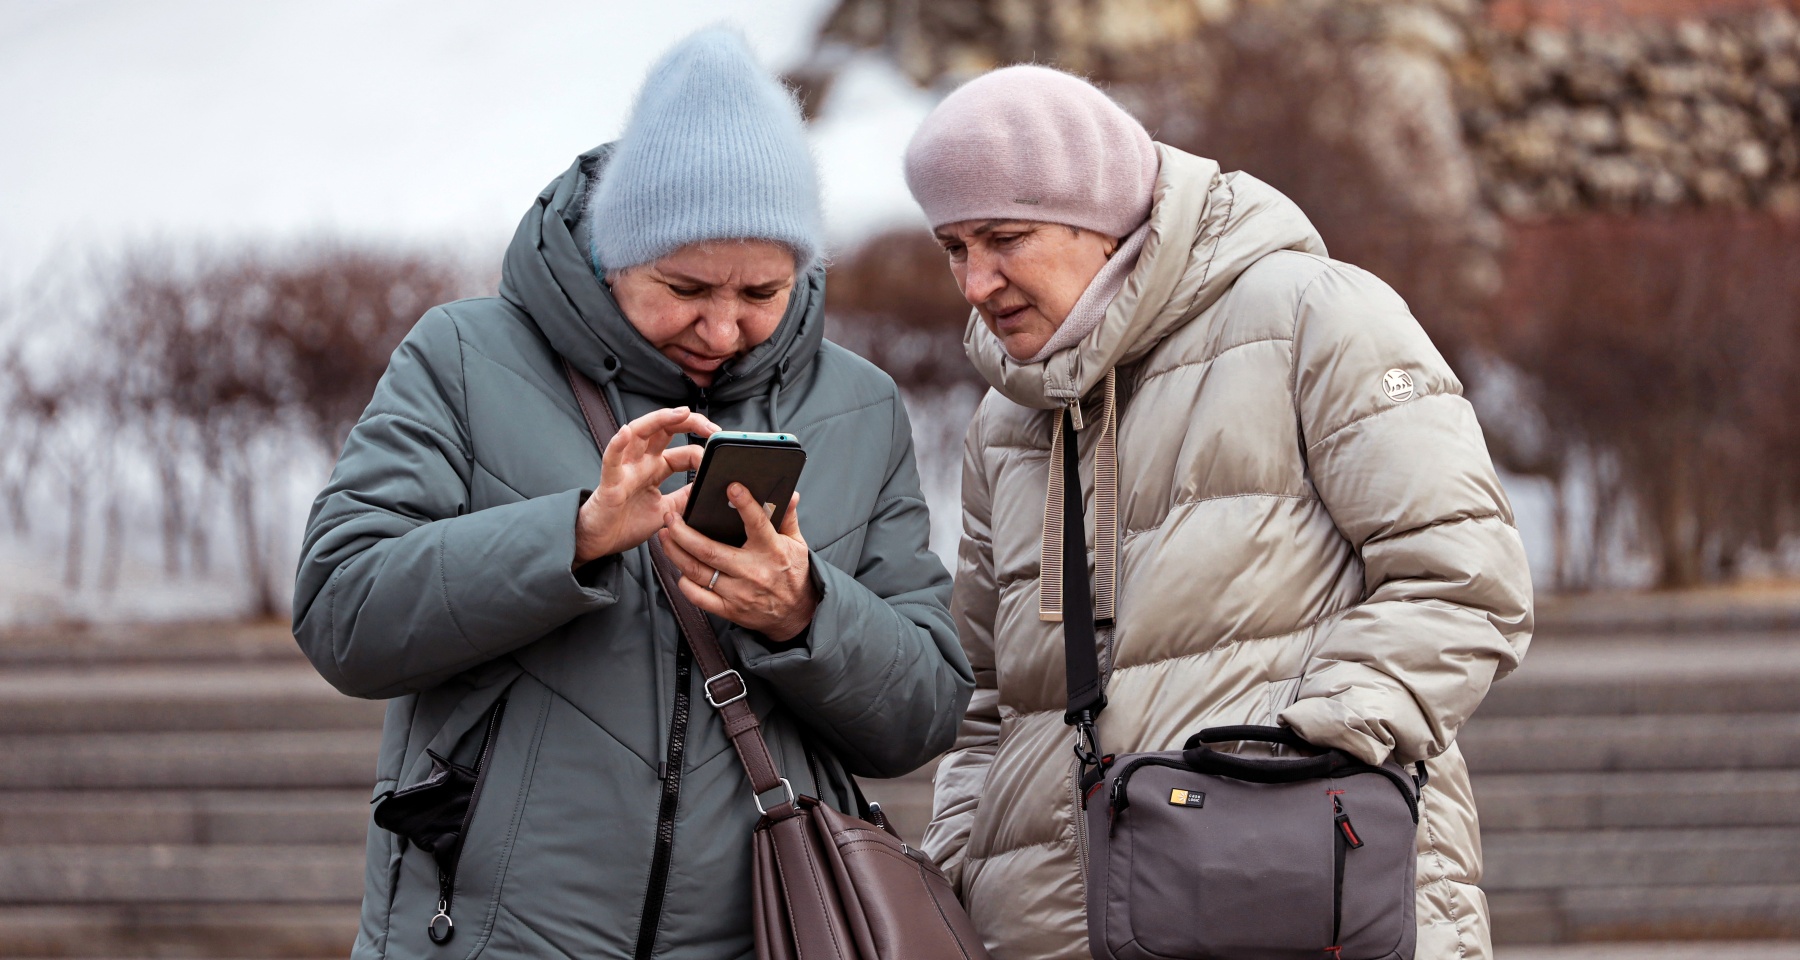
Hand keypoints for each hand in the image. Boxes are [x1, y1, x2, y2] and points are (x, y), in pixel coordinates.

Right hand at [574, 406, 718, 564]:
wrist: (600, 542)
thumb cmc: (627, 523)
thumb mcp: (667, 510)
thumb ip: (686, 498)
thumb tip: (710, 489)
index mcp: (656, 469)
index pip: (684, 452)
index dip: (703, 453)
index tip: (719, 461)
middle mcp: (641, 462)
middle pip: (665, 430)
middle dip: (689, 423)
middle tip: (713, 429)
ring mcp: (625, 468)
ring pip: (640, 433)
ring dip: (660, 420)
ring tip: (680, 413)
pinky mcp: (610, 482)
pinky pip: (612, 459)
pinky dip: (618, 444)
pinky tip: (626, 432)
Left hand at [659, 485, 817, 642]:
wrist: (798, 615)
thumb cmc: (795, 576)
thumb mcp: (797, 544)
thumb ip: (788, 518)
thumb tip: (790, 495)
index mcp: (772, 551)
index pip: (757, 523)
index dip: (745, 504)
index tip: (732, 488)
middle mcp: (753, 571)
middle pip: (709, 551)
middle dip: (683, 532)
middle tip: (670, 517)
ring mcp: (739, 593)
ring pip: (698, 572)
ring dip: (675, 553)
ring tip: (664, 536)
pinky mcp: (730, 610)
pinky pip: (699, 597)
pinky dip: (685, 583)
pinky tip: (679, 569)